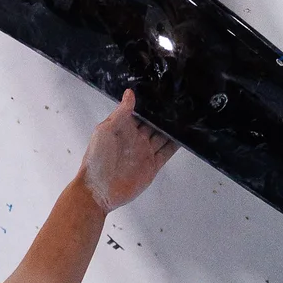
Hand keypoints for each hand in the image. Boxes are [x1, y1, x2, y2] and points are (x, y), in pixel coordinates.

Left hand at [81, 90, 176, 212]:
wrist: (99, 190)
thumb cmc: (96, 159)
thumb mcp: (105, 130)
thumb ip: (120, 113)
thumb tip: (130, 92)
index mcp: (123, 128)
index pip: (140, 113)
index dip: (150, 104)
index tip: (162, 91)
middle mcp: (136, 139)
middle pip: (154, 124)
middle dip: (164, 115)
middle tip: (179, 101)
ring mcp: (145, 152)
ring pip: (163, 136)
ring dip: (172, 128)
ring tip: (186, 115)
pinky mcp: (153, 165)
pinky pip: (167, 152)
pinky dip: (176, 144)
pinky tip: (185, 135)